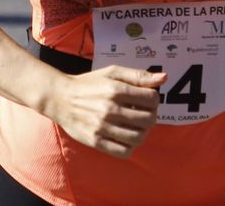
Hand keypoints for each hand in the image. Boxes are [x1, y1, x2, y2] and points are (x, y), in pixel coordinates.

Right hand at [48, 65, 164, 158]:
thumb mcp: (112, 73)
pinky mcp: (96, 141)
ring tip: (136, 126)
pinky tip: (125, 137)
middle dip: (151, 116)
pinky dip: (130, 146)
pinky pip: (124, 151)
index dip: (154, 99)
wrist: (59, 98)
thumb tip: (164, 78)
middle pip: (149, 119)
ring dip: (143, 132)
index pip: (152, 98)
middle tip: (143, 113)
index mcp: (115, 89)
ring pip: (139, 137)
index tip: (146, 99)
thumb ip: (138, 76)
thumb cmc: (89, 84)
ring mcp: (102, 127)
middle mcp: (110, 109)